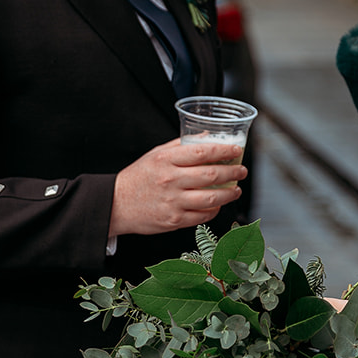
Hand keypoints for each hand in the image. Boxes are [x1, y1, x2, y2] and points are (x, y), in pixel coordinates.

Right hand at [109, 138, 246, 237]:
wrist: (116, 204)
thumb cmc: (138, 177)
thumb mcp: (156, 154)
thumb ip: (181, 145)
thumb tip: (207, 136)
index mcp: (166, 160)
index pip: (202, 152)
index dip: (224, 150)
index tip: (236, 150)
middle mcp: (170, 180)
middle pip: (211, 174)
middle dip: (233, 172)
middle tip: (242, 171)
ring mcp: (172, 202)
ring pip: (211, 197)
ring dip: (229, 193)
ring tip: (236, 189)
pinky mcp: (174, 220)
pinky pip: (202, 215)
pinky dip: (215, 209)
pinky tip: (218, 204)